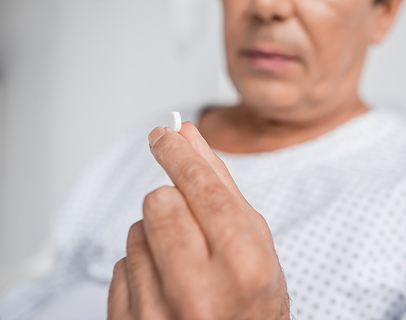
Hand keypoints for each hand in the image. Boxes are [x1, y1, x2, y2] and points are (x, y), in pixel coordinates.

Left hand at [108, 122, 289, 319]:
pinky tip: (166, 287)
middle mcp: (199, 290)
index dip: (179, 152)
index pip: (200, 185)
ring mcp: (159, 313)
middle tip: (192, 223)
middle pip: (160, 201)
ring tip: (185, 266)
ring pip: (135, 231)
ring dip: (156, 237)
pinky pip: (120, 266)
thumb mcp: (256, 246)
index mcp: (243, 264)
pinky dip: (141, 267)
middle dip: (173, 200)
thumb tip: (190, 136)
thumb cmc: (253, 305)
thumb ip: (222, 186)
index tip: (165, 133)